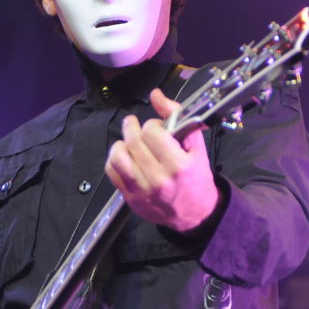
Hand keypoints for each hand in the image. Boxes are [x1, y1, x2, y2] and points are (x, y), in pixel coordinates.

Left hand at [105, 87, 221, 232]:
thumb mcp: (196, 147)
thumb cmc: (196, 177)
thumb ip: (178, 118)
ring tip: (128, 141)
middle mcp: (158, 179)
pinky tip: (124, 156)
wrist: (195, 213)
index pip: (152, 132)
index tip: (159, 130)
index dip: (153, 125)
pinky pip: (112, 172)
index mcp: (178, 165)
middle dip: (133, 128)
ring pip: (118, 157)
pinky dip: (114, 160)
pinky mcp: (130, 198)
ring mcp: (142, 190)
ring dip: (121, 143)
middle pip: (134, 141)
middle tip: (136, 126)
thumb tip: (156, 95)